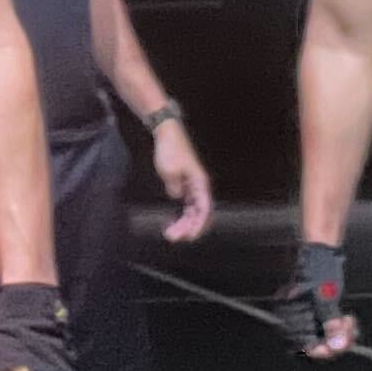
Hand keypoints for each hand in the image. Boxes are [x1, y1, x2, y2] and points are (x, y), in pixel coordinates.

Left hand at [152, 117, 213, 243]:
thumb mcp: (169, 170)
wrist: (167, 133)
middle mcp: (199, 186)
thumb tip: (176, 196)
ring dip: (184, 223)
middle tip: (173, 237)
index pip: (204, 209)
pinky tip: (173, 222)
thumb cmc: (170, 149)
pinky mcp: (184, 184)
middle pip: (198, 212)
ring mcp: (192, 186)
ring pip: (192, 210)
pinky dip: (181, 215)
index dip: (198, 224)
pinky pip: (186, 205)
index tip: (189, 236)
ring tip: (171, 233)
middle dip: (188, 227)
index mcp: (200, 183)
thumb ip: (174, 186)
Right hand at [272, 240, 352, 357]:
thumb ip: (330, 322)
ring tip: (350, 321)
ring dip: (343, 334)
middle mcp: (298, 320)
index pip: (304, 345)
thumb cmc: (318, 269)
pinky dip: (343, 329)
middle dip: (336, 340)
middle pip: (318, 345)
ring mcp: (310, 319)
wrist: (323, 252)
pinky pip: (333, 332)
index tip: (336, 346)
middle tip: (348, 327)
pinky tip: (349, 319)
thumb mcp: (325, 296)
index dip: (321, 350)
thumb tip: (335, 344)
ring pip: (328, 340)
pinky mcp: (321, 316)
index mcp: (289, 316)